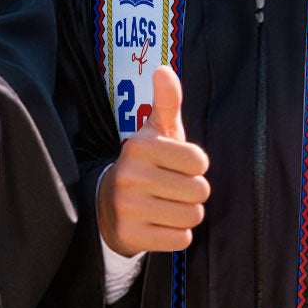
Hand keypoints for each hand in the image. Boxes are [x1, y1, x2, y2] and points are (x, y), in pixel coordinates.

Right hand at [96, 65, 209, 253]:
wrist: (106, 206)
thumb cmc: (145, 165)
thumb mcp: (154, 133)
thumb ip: (166, 102)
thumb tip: (164, 69)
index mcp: (139, 146)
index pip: (200, 162)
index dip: (195, 167)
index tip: (175, 166)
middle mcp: (130, 175)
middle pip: (200, 191)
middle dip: (192, 193)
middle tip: (170, 189)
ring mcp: (128, 207)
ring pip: (192, 216)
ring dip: (185, 214)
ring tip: (165, 206)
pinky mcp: (131, 235)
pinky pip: (180, 239)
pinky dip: (175, 234)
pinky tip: (158, 224)